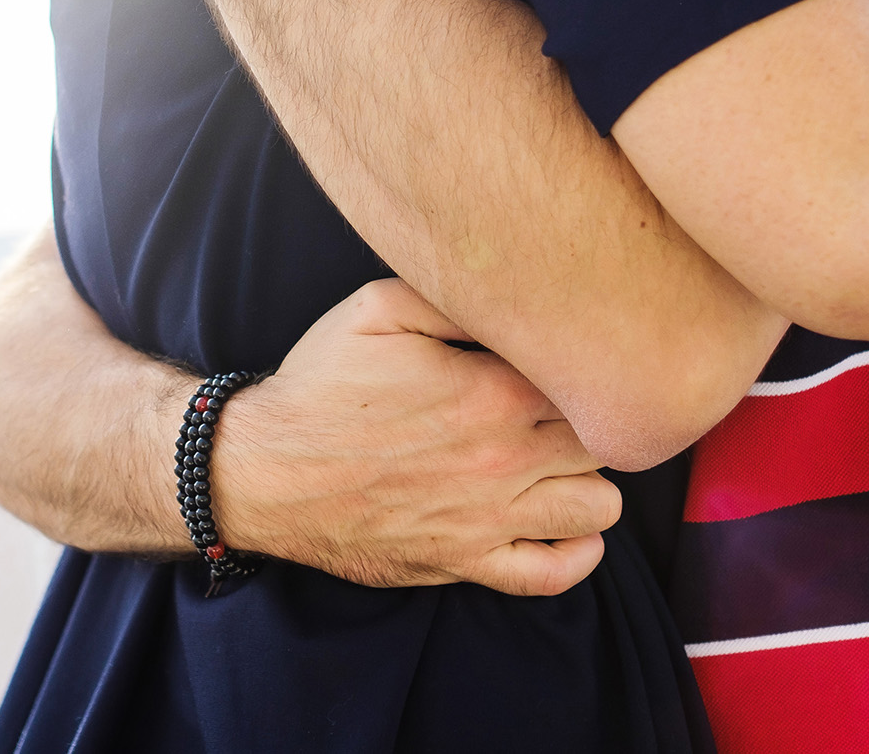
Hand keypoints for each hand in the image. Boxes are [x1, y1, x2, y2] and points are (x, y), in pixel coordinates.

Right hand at [210, 279, 621, 595]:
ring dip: (591, 481)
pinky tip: (567, 525)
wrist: (263, 471)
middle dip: (596, 420)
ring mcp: (489, 518)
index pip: (590, 379)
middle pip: (605, 441)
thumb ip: (456, 297)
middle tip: (567, 405)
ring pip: (598, 507)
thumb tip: (516, 292)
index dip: (587, 365)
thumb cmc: (321, 386)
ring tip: (564, 460)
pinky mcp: (465, 562)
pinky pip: (554, 575)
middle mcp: (505, 459)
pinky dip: (578, 552)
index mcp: (494, 392)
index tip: (570, 358)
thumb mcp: (377, 310)